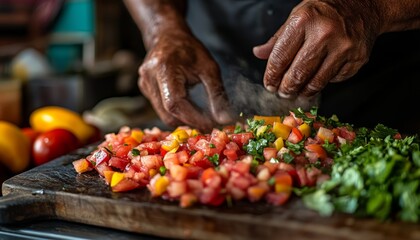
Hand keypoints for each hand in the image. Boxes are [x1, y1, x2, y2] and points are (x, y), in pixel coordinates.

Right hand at [138, 31, 231, 130]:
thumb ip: (217, 93)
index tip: (210, 126)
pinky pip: (161, 109)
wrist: (168, 36)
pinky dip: (177, 113)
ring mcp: (144, 85)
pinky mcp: (145, 89)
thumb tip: (224, 119)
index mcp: (164, 69)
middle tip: (209, 124)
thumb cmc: (190, 50)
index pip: (175, 103)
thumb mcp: (209, 68)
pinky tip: (189, 107)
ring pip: (164, 114)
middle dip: (189, 122)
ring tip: (202, 116)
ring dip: (183, 119)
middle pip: (167, 113)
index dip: (193, 118)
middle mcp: (149, 78)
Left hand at [253, 0, 380, 97]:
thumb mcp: (297, 16)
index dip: (272, 76)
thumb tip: (258, 53)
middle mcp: (325, 34)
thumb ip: (278, 38)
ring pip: (316, 83)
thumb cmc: (325, 11)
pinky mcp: (356, 59)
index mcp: (304, 21)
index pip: (280, 57)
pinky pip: (333, 80)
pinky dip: (322, 82)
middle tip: (281, 93)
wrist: (364, 5)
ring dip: (302, 91)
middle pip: (297, 74)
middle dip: (286, 89)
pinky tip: (318, 77)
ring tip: (296, 92)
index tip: (269, 85)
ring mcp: (343, 48)